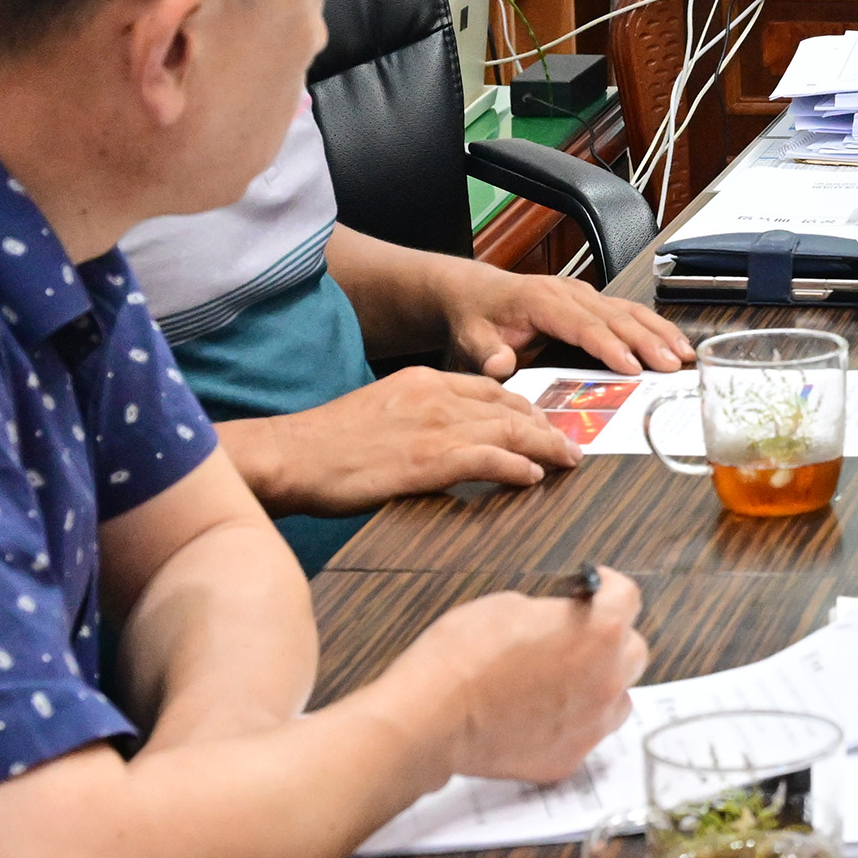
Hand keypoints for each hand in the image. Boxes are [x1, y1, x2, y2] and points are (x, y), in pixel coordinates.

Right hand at [220, 367, 582, 515]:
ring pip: (509, 430)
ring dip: (545, 447)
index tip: (543, 422)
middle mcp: (435, 395)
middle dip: (544, 426)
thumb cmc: (325, 444)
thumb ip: (418, 420)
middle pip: (509, 406)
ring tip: (567, 461)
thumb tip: (446, 447)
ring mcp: (434, 426)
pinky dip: (517, 468)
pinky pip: (489, 460)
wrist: (288, 455)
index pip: (489, 387)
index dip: (523, 407)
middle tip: (569, 444)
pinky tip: (532, 478)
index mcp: (422, 380)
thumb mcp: (380, 413)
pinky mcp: (428, 460)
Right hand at [385, 568, 649, 784]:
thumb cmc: (462, 655)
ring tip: (563, 682)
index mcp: (600, 633)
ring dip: (600, 685)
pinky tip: (542, 717)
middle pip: (633, 651)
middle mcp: (608, 680)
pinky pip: (586, 735)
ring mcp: (592, 725)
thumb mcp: (508, 606)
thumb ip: (549, 613)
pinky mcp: (569, 759)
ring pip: (617, 699)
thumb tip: (557, 621)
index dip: (611, 587)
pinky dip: (572, 724)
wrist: (432, 717)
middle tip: (580, 637)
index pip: (628, 598)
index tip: (599, 587)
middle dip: (611, 639)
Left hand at [441, 263, 689, 380]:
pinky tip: (675, 343)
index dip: (609, 346)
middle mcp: (568, 292)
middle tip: (672, 366)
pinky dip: (655, 327)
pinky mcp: (593, 301)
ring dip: (659, 333)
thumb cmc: (477, 319)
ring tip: (685, 356)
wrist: (478, 294)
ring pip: (629, 310)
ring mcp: (584, 294)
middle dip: (647, 341)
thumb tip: (500, 366)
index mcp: (540, 300)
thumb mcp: (470, 339)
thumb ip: (485, 353)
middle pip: (615, 316)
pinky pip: (629, 311)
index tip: (631, 367)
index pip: (582, 324)